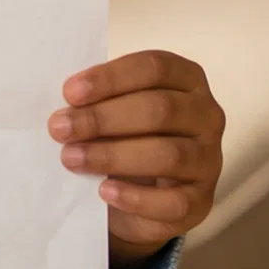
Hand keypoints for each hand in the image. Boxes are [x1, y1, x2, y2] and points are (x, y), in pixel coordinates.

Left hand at [49, 49, 223, 264]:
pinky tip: (104, 191)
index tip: (70, 93)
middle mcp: (206, 115)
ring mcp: (209, 160)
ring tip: (71, 158)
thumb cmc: (126, 135)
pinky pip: (174, 201)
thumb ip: (96, 100)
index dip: (111, 78)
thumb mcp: (115, 108)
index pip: (154, 68)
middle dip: (103, 118)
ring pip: (168, 154)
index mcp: (187, 79)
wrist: (143, 194)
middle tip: (60, 128)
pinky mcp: (201, 201)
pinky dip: (136, 197)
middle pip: (160, 109)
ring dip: (113, 156)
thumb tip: (64, 107)